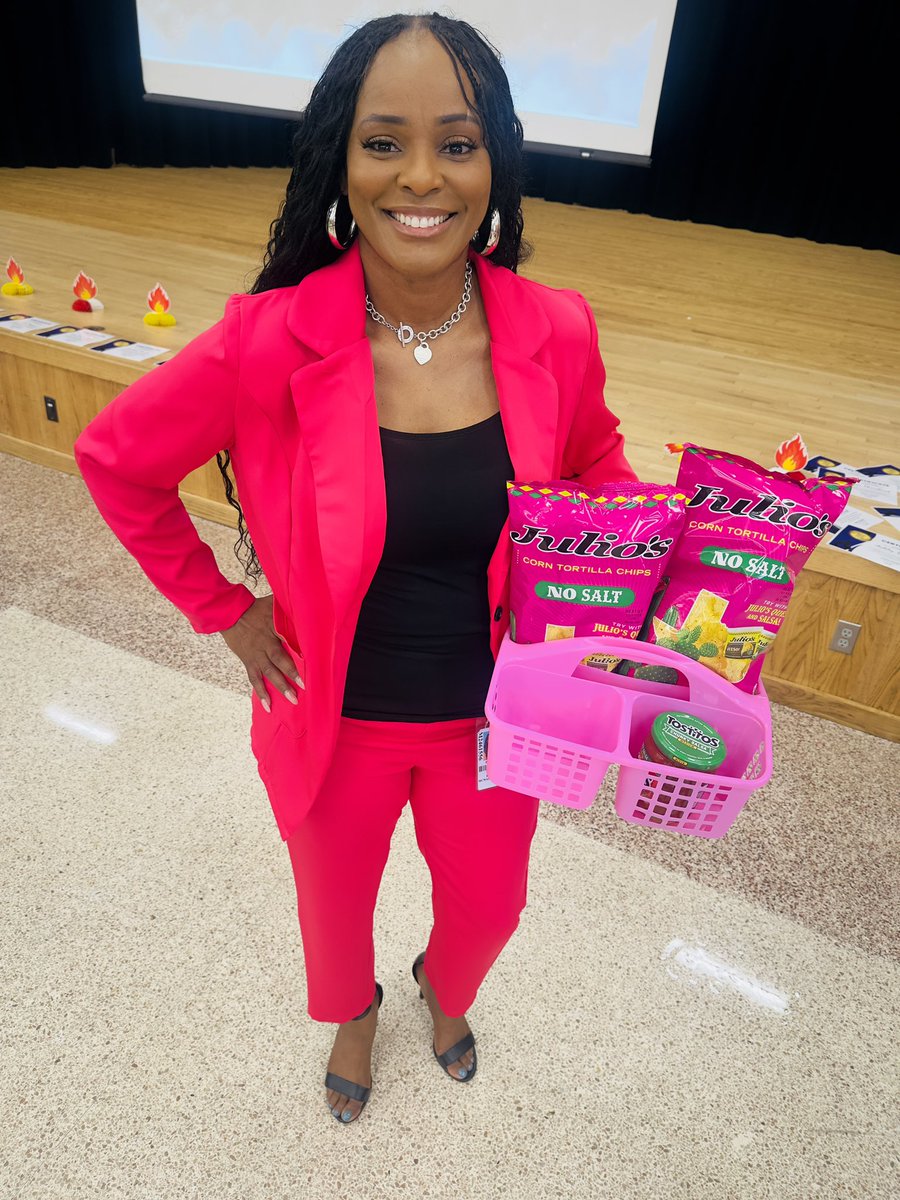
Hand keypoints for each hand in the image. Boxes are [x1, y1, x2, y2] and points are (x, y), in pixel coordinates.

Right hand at [219, 594, 303, 712]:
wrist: (230, 614)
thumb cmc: (254, 608)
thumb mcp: (273, 604)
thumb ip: (289, 608)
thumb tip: (306, 606)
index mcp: (273, 628)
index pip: (289, 638)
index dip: (299, 649)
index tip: (312, 659)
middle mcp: (265, 644)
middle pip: (279, 659)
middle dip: (291, 673)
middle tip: (304, 687)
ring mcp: (256, 654)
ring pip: (269, 672)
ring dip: (280, 686)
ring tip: (292, 699)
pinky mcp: (248, 661)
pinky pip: (255, 679)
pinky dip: (261, 693)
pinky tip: (269, 706)